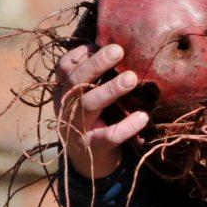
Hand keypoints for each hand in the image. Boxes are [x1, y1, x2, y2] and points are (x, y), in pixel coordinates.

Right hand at [53, 43, 149, 179]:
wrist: (89, 162)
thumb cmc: (95, 118)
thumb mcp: (89, 95)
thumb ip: (97, 76)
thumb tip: (119, 45)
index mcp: (64, 91)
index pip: (64, 68)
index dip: (79, 55)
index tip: (98, 44)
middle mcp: (66, 107)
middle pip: (76, 82)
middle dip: (96, 65)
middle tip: (118, 50)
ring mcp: (77, 128)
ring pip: (89, 105)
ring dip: (110, 90)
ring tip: (132, 78)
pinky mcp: (93, 147)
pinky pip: (109, 135)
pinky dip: (127, 126)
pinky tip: (143, 116)